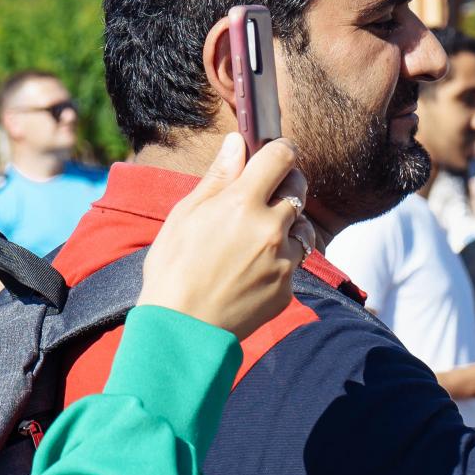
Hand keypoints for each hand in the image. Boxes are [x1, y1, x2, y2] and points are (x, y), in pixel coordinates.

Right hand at [140, 133, 308, 340]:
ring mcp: (282, 260)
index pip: (281, 157)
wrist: (181, 330)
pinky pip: (293, 263)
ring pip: (302, 227)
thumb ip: (217, 178)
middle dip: (286, 182)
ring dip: (287, 224)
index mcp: (242, 203)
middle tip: (265, 193)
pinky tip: (252, 270)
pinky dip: (279, 260)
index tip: (275, 154)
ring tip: (258, 237)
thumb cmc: (172, 270)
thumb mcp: (184, 216)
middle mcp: (270, 228)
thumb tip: (236, 144)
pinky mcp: (287, 288)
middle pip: (299, 186)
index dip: (280, 150)